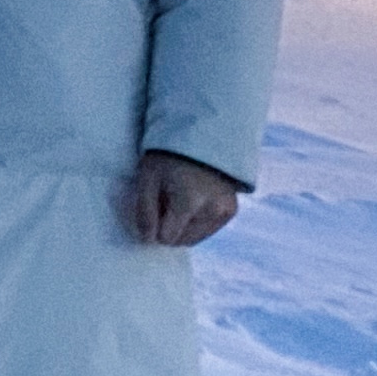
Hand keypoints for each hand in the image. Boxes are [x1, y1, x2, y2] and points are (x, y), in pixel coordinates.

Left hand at [125, 148, 243, 246]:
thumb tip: (147, 239)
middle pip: (181, 240)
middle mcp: (212, 210)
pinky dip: (196, 223)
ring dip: (182, 227)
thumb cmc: (168, 155)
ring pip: (195, 238)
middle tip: (165, 200)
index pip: (166, 237)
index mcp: (190, 202)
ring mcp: (225, 211)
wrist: (201, 135)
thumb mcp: (148, 178)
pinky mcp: (232, 210)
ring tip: (178, 199)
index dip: (154, 226)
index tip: (153, 206)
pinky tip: (191, 201)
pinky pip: (207, 230)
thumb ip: (145, 211)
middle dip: (168, 227)